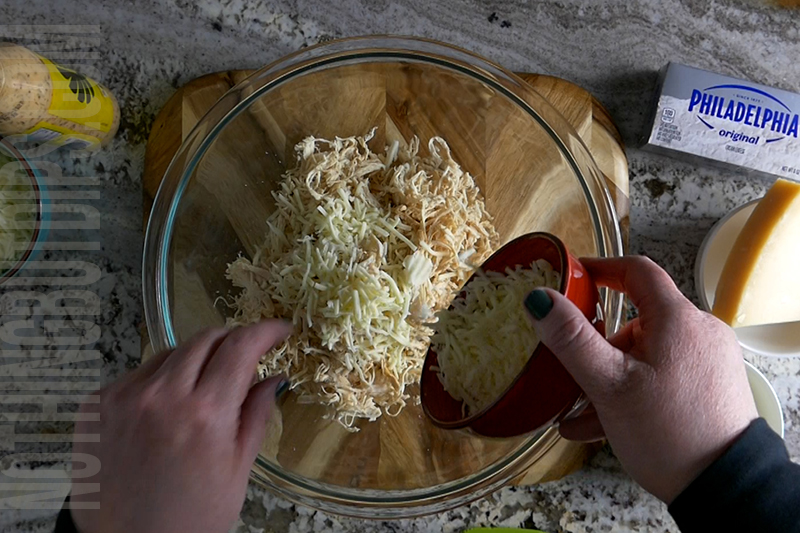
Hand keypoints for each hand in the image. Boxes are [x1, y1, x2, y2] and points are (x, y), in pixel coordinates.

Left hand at [70, 320, 290, 532]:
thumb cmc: (190, 517)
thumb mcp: (237, 470)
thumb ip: (256, 415)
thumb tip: (273, 378)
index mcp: (205, 414)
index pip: (241, 347)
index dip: (265, 330)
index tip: (279, 330)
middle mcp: (162, 396)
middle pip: (206, 338)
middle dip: (232, 342)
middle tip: (244, 358)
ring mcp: (124, 397)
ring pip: (172, 351)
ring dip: (195, 361)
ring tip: (201, 393)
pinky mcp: (97, 403)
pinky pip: (139, 373)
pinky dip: (160, 380)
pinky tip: (165, 410)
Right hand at [524, 256, 757, 502]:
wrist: (723, 488)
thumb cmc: (668, 432)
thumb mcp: (609, 384)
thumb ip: (572, 339)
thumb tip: (539, 299)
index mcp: (677, 319)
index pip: (636, 271)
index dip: (601, 268)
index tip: (573, 277)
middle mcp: (697, 333)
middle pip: (636, 319)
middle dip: (598, 344)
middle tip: (569, 364)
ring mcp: (705, 362)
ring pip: (644, 355)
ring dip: (609, 377)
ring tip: (578, 410)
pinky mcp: (707, 388)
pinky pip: (659, 378)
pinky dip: (630, 392)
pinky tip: (596, 424)